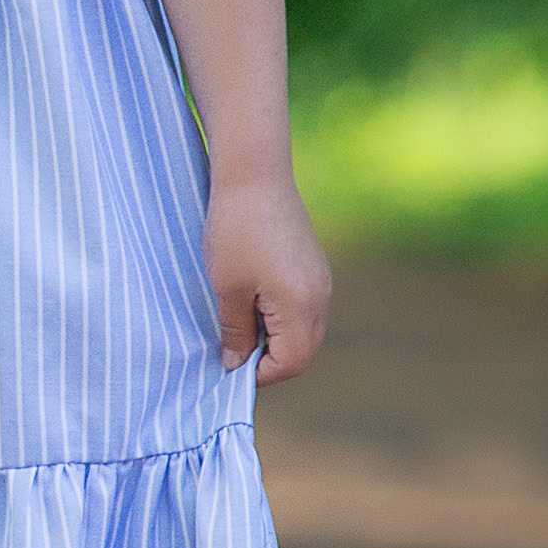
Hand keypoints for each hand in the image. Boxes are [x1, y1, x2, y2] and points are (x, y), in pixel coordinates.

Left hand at [203, 174, 330, 384]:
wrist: (254, 174)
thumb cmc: (235, 229)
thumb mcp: (227, 287)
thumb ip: (235, 331)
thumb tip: (235, 364)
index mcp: (302, 306)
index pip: (291, 363)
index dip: (259, 374)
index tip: (227, 364)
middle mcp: (320, 296)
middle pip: (302, 350)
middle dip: (268, 358)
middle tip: (230, 347)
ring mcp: (320, 279)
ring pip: (304, 328)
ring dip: (273, 335)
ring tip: (237, 320)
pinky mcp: (312, 264)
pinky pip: (302, 306)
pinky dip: (279, 314)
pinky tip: (250, 298)